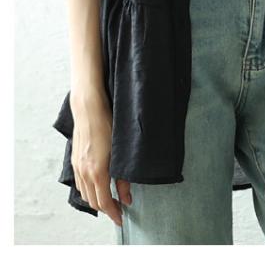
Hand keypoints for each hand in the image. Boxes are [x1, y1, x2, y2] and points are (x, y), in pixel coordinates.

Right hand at [70, 92, 131, 225]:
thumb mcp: (120, 151)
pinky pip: (79, 184)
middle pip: (93, 201)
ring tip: (110, 200)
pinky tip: (97, 186)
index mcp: (97, 172)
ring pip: (85, 194)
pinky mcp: (74, 161)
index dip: (113, 213)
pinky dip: (88, 191)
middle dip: (106, 209)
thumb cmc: (108, 125)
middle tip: (118, 210)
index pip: (104, 202)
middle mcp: (84, 172)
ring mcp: (77, 167)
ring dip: (96, 200)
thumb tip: (127, 197)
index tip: (121, 219)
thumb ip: (123, 177)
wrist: (89, 109)